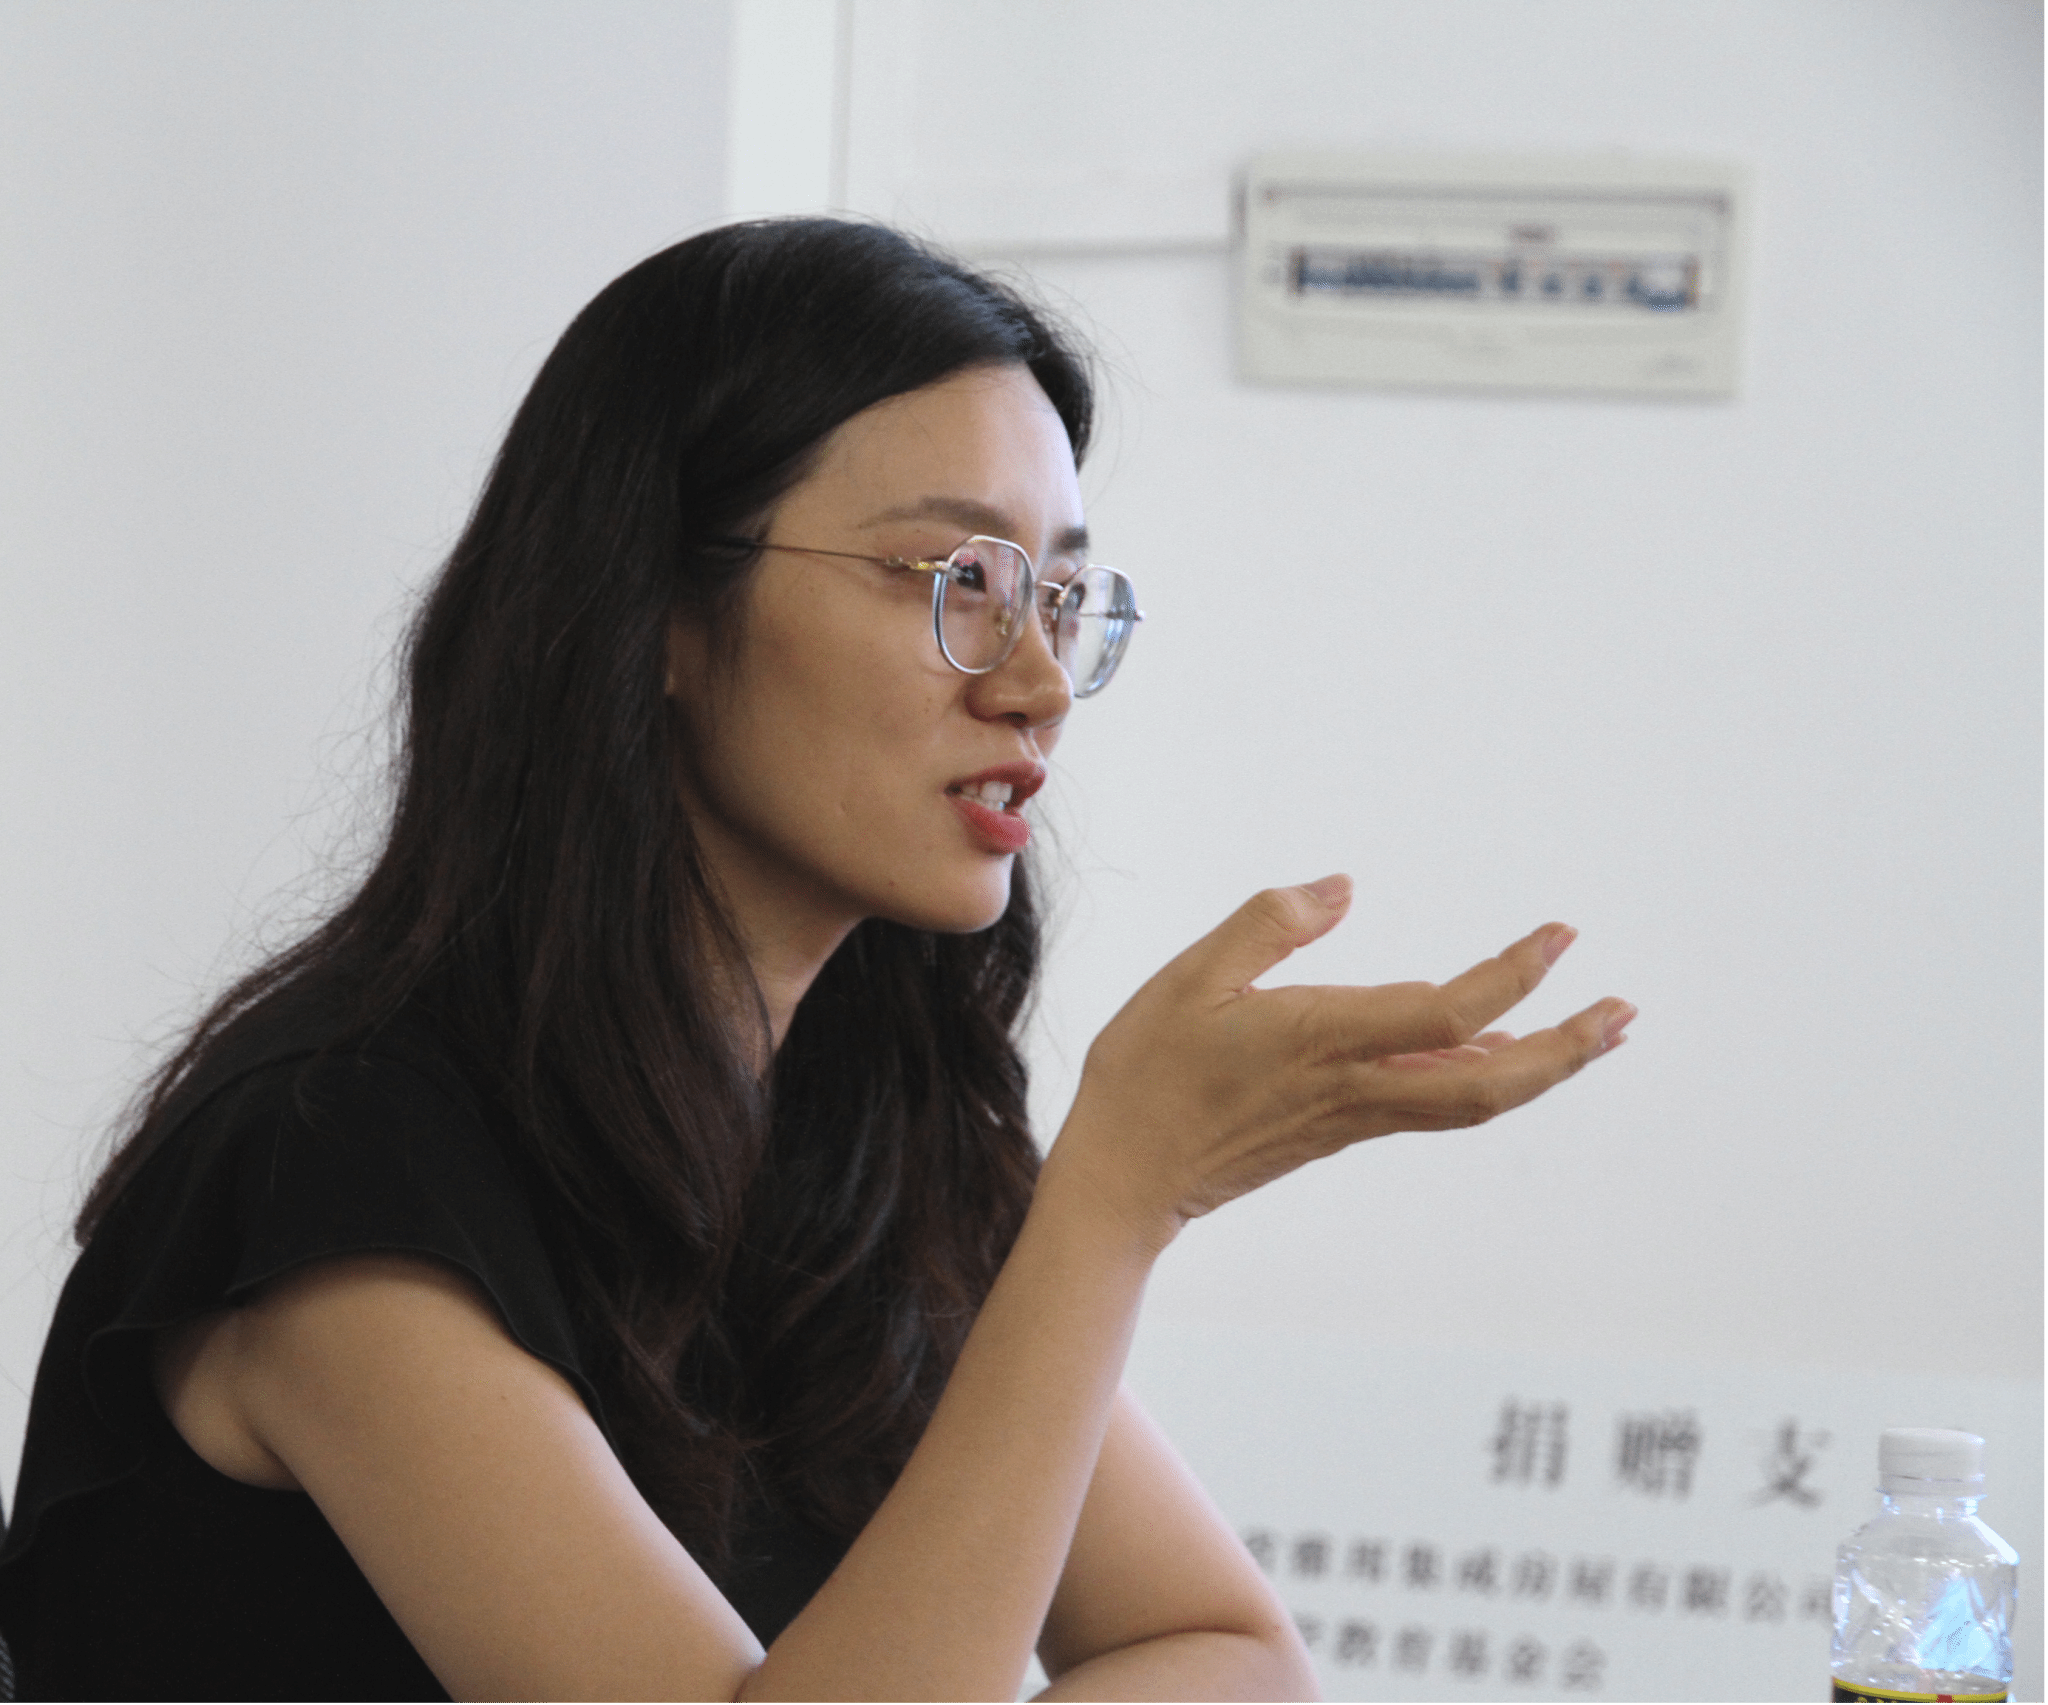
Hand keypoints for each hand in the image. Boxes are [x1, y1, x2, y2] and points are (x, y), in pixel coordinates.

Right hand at [1047, 875, 1634, 1239]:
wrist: (1126, 1179)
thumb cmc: (1147, 1073)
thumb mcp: (1190, 977)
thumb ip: (1269, 925)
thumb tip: (1343, 887)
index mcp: (1323, 1040)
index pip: (1450, 1014)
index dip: (1515, 976)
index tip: (1562, 936)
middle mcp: (1356, 1086)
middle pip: (1493, 1085)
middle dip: (1566, 1049)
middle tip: (1626, 1010)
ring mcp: (1356, 1115)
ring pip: (1475, 1101)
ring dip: (1543, 1068)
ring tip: (1594, 1031)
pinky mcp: (1345, 1127)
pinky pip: (1439, 1104)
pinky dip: (1491, 1077)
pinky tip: (1503, 1054)